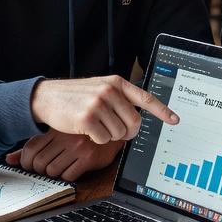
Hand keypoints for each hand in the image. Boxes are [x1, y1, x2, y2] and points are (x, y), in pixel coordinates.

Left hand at [6, 133, 120, 181]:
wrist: (112, 130)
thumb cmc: (82, 133)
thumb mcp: (57, 134)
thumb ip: (34, 146)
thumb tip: (10, 159)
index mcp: (56, 129)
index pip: (30, 149)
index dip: (26, 162)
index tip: (32, 165)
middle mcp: (65, 137)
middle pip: (38, 163)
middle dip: (39, 171)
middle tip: (47, 168)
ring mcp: (77, 147)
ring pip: (52, 171)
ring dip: (54, 174)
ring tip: (62, 168)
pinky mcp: (89, 157)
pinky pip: (69, 176)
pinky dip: (68, 177)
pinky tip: (73, 169)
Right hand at [30, 75, 177, 144]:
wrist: (47, 97)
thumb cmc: (76, 96)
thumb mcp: (100, 88)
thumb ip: (120, 99)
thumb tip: (138, 120)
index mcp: (117, 83)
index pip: (145, 98)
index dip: (162, 110)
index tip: (175, 120)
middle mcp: (110, 91)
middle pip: (134, 122)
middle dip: (128, 132)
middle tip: (115, 130)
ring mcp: (98, 104)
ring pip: (119, 133)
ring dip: (108, 134)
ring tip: (95, 124)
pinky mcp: (87, 119)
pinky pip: (103, 139)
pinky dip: (97, 139)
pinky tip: (86, 129)